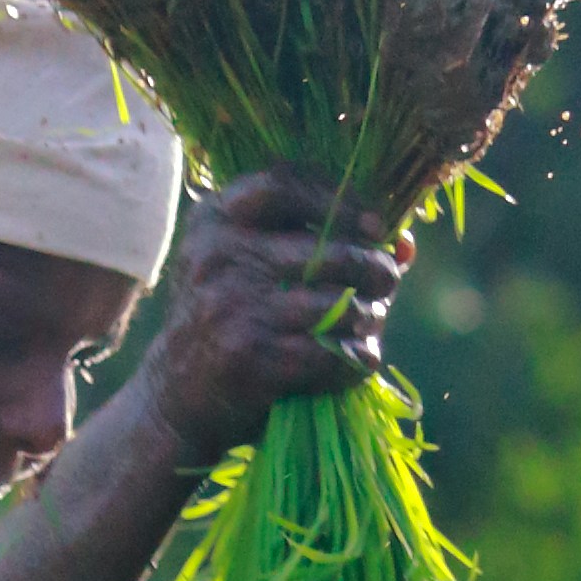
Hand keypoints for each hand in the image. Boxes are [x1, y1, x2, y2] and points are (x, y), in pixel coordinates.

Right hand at [140, 165, 410, 476]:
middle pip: (330, 249)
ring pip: (339, 305)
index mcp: (214, 219)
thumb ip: (313, 241)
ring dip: (368, 319)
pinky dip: (355, 361)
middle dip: (374, 268)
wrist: (175, 397)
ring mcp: (233, 306)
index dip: (340, 199)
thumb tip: (405, 244)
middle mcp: (218, 256)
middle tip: (386, 280)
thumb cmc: (229, 321)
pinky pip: (331, 354)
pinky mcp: (250, 358)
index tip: (373, 224)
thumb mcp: (246, 265)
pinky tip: (354, 362)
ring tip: (367, 325)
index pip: (283, 183)